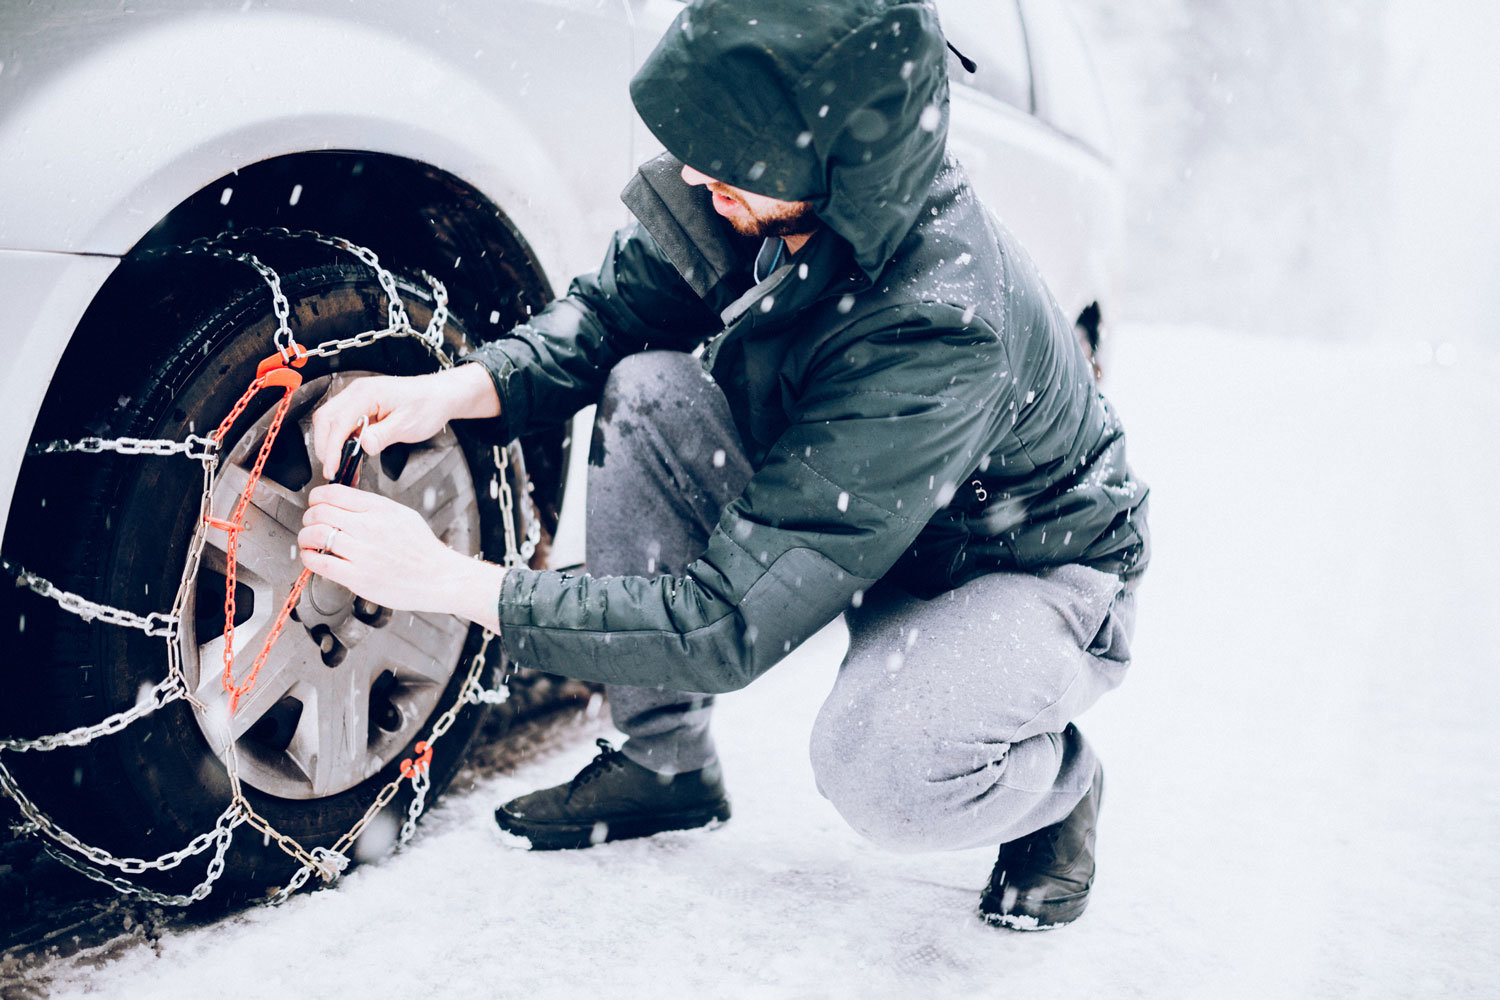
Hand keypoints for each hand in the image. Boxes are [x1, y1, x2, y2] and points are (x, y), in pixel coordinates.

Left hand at [298, 484, 503, 629]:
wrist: (439, 578)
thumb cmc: (423, 550)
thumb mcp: (402, 515)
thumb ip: (373, 506)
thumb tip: (343, 502)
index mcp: (380, 508)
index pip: (333, 493)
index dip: (316, 497)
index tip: (315, 504)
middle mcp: (369, 527)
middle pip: (319, 512)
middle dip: (308, 517)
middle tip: (310, 523)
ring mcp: (363, 553)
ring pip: (315, 535)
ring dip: (305, 537)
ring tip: (308, 541)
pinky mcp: (357, 577)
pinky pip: (320, 563)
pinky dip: (309, 558)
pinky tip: (312, 557)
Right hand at [310, 365, 500, 480]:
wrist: (439, 395)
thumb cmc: (427, 404)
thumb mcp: (407, 424)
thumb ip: (383, 435)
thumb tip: (363, 446)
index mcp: (366, 393)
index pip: (338, 422)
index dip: (331, 448)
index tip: (331, 469)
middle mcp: (357, 392)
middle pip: (325, 419)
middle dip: (325, 447)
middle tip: (333, 470)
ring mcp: (357, 398)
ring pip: (330, 422)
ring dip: (330, 445)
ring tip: (341, 467)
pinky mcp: (360, 406)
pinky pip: (343, 424)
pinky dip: (341, 441)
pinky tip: (349, 457)